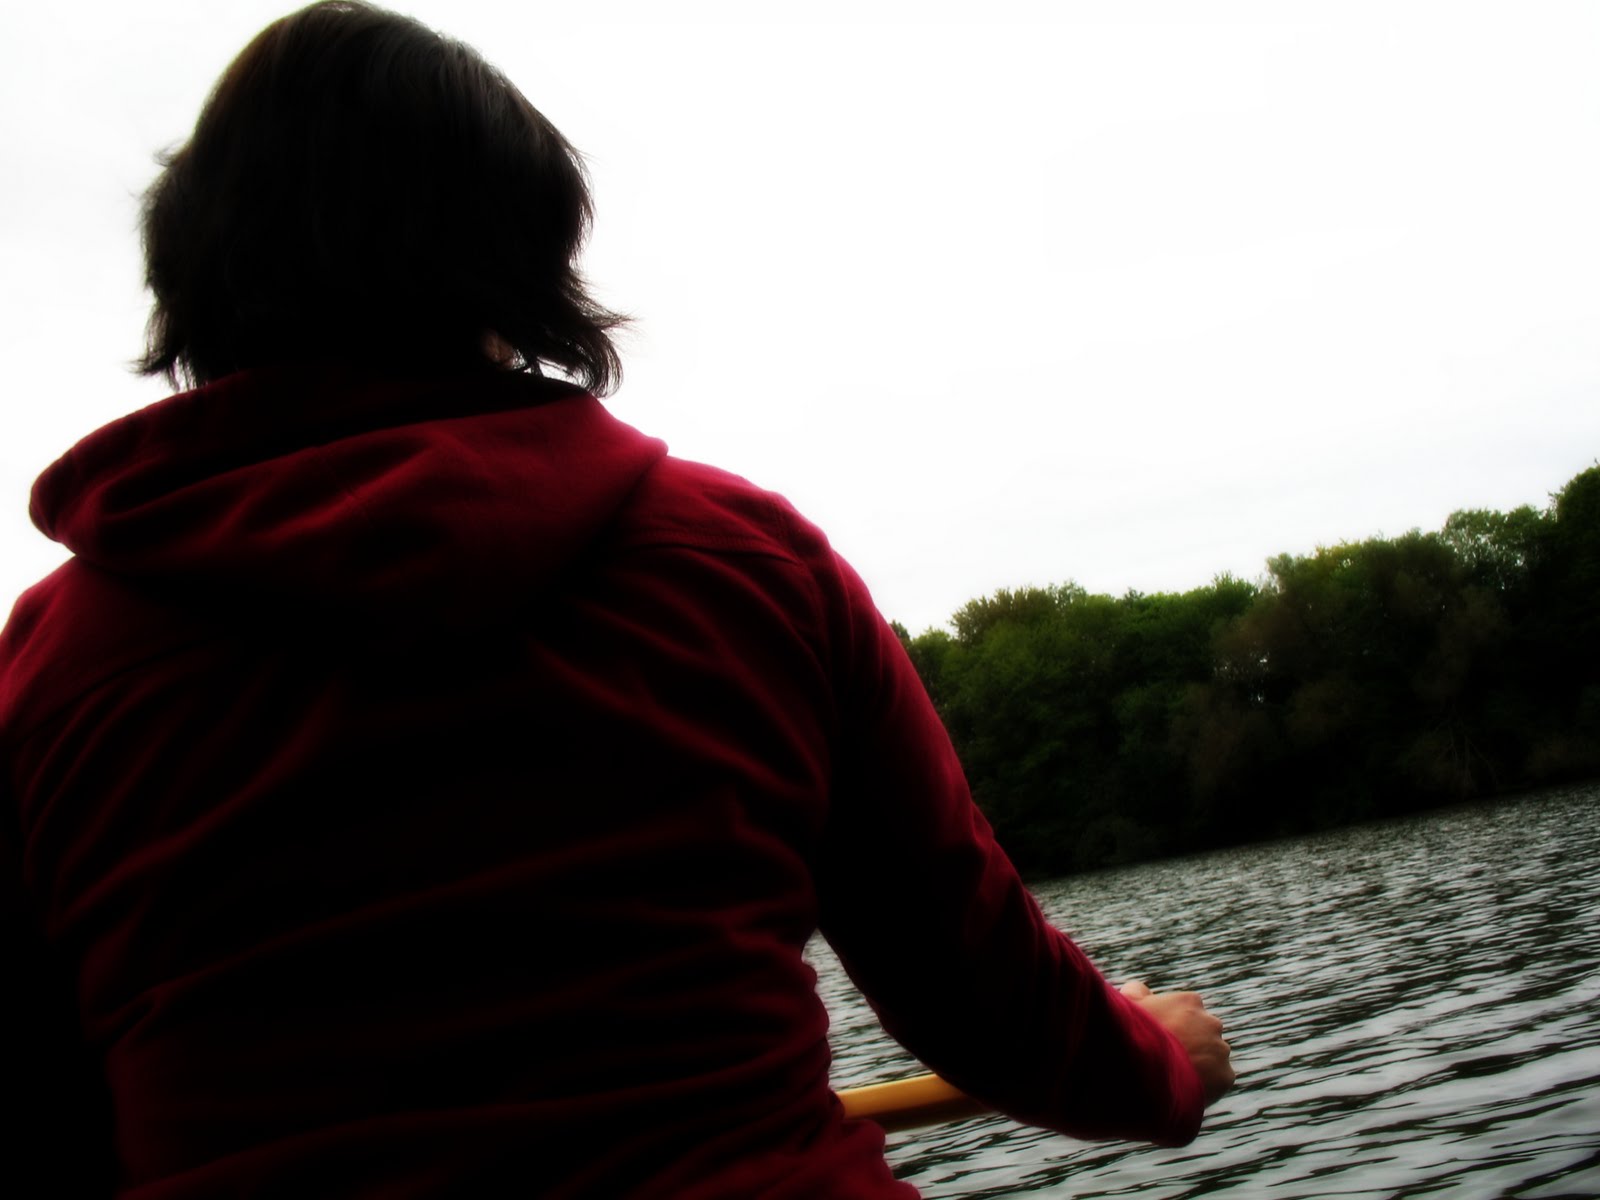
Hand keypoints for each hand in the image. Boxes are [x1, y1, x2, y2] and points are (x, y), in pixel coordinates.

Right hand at [1120, 980, 1234, 1105]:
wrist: (1144, 1070)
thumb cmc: (1132, 1034)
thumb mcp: (1127, 1003)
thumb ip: (1137, 991)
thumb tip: (1141, 990)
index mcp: (1190, 1001)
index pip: (1185, 1011)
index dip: (1170, 1024)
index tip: (1158, 1037)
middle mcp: (1211, 1022)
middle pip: (1201, 1033)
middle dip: (1189, 1042)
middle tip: (1166, 1058)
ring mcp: (1220, 1050)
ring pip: (1211, 1057)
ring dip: (1198, 1063)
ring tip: (1174, 1076)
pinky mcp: (1225, 1076)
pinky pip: (1217, 1080)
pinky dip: (1205, 1085)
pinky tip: (1184, 1088)